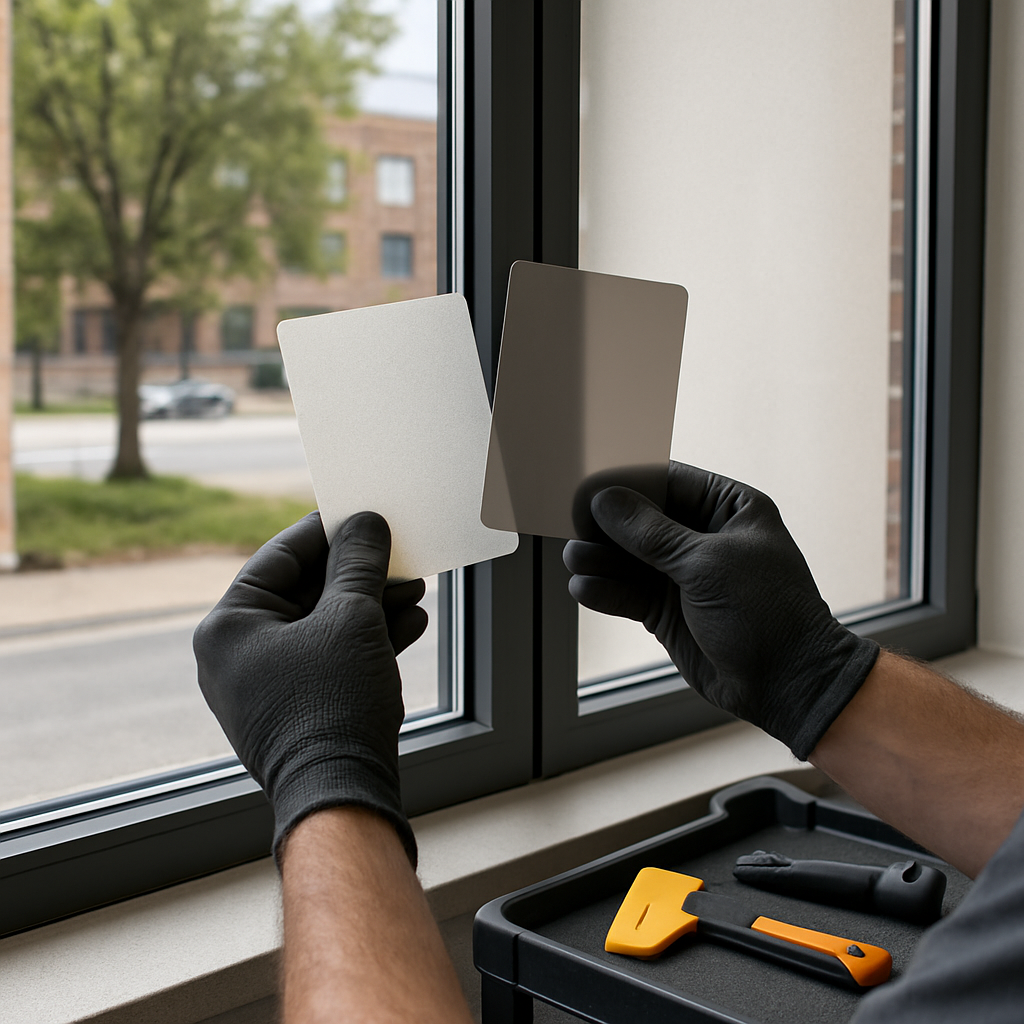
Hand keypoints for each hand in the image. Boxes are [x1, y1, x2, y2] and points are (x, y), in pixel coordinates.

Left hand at [194, 511, 426, 865]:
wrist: (343, 794)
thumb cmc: (333, 705)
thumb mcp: (351, 618)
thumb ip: (358, 562)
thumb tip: (364, 523)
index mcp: (228, 627)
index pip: (279, 557)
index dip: (326, 531)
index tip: (362, 514)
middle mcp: (237, 655)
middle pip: (305, 592)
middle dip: (361, 576)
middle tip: (399, 557)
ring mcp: (266, 685)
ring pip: (324, 626)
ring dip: (372, 607)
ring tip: (415, 593)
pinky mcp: (297, 708)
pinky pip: (329, 658)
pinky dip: (366, 641)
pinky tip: (410, 625)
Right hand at [563, 462, 878, 758]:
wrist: (786, 684)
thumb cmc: (767, 613)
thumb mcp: (707, 564)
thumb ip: (651, 533)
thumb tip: (605, 500)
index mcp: (729, 509)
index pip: (669, 480)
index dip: (629, 481)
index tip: (590, 483)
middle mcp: (704, 537)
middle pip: (642, 519)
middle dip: (608, 523)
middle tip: (573, 523)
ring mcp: (684, 575)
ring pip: (629, 558)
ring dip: (601, 557)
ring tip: (574, 558)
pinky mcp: (667, 611)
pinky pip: (628, 593)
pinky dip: (606, 590)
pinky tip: (584, 587)